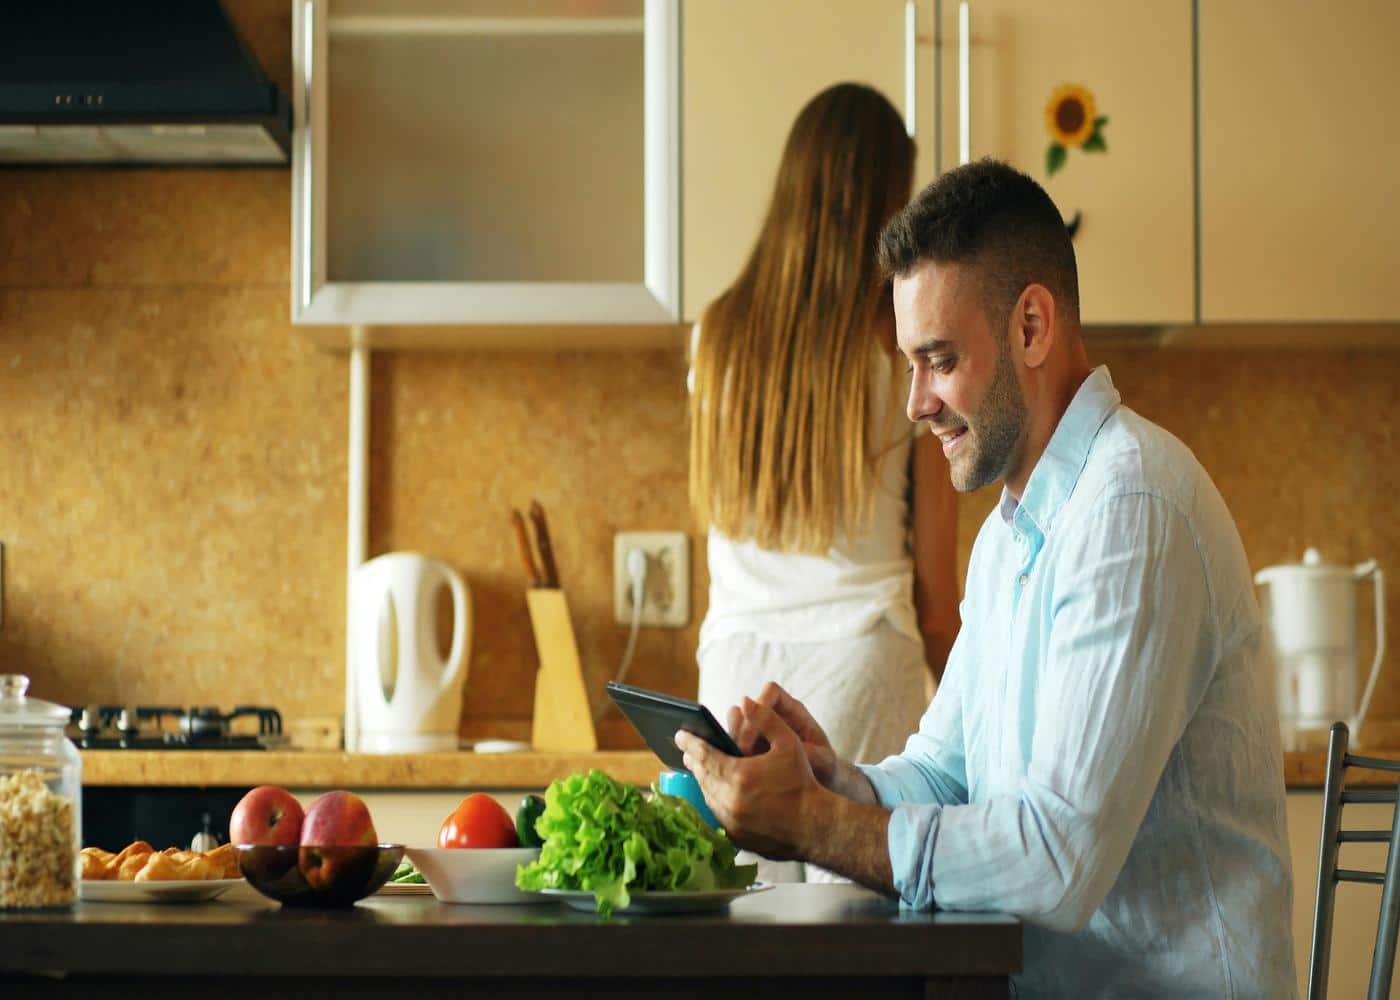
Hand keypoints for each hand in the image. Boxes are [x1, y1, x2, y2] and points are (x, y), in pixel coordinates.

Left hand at [676, 698, 824, 860]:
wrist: (815, 826)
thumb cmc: (803, 782)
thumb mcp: (789, 743)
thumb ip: (765, 719)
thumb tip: (745, 701)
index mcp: (738, 776)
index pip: (704, 755)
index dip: (690, 742)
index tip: (680, 734)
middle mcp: (729, 800)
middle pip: (701, 775)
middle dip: (694, 760)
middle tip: (688, 749)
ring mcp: (730, 821)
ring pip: (707, 795)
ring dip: (703, 779)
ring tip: (701, 767)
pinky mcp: (735, 837)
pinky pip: (716, 814)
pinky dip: (714, 799)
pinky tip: (717, 790)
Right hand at [727, 682, 838, 789]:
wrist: (820, 788)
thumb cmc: (826, 768)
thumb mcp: (824, 761)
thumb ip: (808, 752)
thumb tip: (788, 749)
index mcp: (793, 711)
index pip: (771, 692)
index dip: (761, 704)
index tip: (759, 730)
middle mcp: (772, 718)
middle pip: (747, 708)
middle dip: (741, 728)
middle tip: (741, 752)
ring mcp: (758, 734)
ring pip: (735, 727)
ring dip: (731, 742)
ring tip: (735, 762)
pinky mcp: (749, 751)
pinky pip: (732, 746)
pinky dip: (729, 756)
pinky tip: (732, 771)